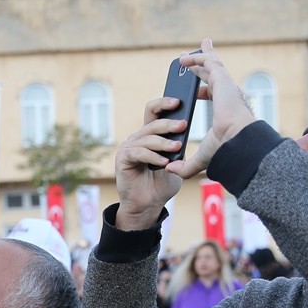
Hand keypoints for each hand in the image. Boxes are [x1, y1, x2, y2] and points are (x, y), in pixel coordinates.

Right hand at [113, 95, 187, 228]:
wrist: (148, 206)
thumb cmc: (161, 185)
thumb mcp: (176, 164)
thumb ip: (178, 149)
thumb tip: (184, 132)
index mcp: (150, 135)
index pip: (154, 111)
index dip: (164, 103)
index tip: (179, 102)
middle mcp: (138, 138)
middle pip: (152, 122)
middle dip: (169, 123)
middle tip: (183, 125)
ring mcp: (129, 148)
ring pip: (147, 138)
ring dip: (163, 142)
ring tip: (177, 148)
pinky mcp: (123, 159)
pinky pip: (139, 153)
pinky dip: (153, 157)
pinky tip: (163, 162)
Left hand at [178, 40, 257, 176]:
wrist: (237, 138)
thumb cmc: (226, 148)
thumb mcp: (202, 157)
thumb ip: (186, 165)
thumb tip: (170, 171)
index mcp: (225, 108)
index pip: (212, 95)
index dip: (201, 90)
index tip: (191, 90)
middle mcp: (227, 94)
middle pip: (211, 76)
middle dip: (200, 67)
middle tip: (187, 62)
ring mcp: (225, 84)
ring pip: (210, 66)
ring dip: (197, 58)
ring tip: (183, 56)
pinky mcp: (221, 78)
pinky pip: (207, 62)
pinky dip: (196, 58)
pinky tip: (182, 59)